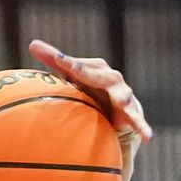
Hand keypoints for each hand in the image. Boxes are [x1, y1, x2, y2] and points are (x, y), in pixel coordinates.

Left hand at [28, 39, 151, 142]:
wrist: (115, 105)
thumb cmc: (90, 87)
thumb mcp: (73, 76)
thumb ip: (55, 60)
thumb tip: (32, 43)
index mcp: (97, 70)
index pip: (83, 66)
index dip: (72, 63)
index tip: (59, 60)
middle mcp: (112, 80)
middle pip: (105, 77)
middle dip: (95, 76)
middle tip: (81, 74)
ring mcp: (124, 96)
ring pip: (124, 96)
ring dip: (124, 98)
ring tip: (123, 102)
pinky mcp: (132, 114)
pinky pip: (138, 120)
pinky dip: (143, 126)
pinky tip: (148, 136)